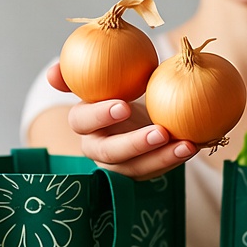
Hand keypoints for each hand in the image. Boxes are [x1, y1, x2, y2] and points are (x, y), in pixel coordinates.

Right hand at [47, 63, 199, 179]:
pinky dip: (175, 159)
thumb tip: (52, 73)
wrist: (136, 110)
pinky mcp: (140, 173)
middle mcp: (97, 148)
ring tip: (185, 145)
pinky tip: (193, 146)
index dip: (100, 115)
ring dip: (162, 158)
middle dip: (134, 144)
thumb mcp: (103, 78)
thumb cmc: (118, 89)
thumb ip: (82, 73)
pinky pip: (157, 169)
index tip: (123, 105)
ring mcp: (119, 165)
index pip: (82, 121)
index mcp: (83, 122)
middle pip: (110, 153)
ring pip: (137, 168)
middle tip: (160, 132)